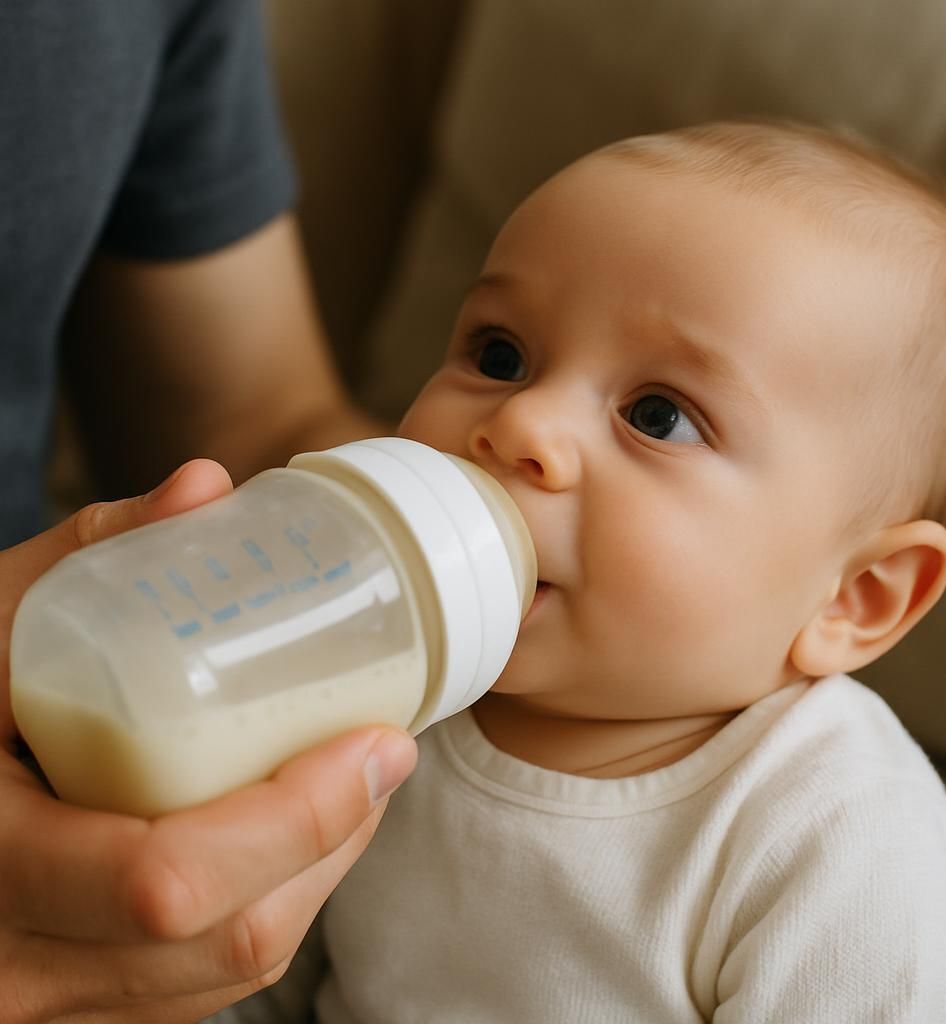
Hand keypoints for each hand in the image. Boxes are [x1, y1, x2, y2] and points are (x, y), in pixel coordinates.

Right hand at [0, 462, 417, 1022]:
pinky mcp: (85, 1002)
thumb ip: (89, 549)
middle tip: (382, 750)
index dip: (300, 818)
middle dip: (336, 837)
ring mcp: (51, 1001)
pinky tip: (292, 832)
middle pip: (231, 934)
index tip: (379, 741)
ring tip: (350, 780)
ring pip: (234, 963)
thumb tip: (206, 487)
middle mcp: (15, 967)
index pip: (166, 882)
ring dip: (318, 871)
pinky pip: (206, 977)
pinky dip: (273, 901)